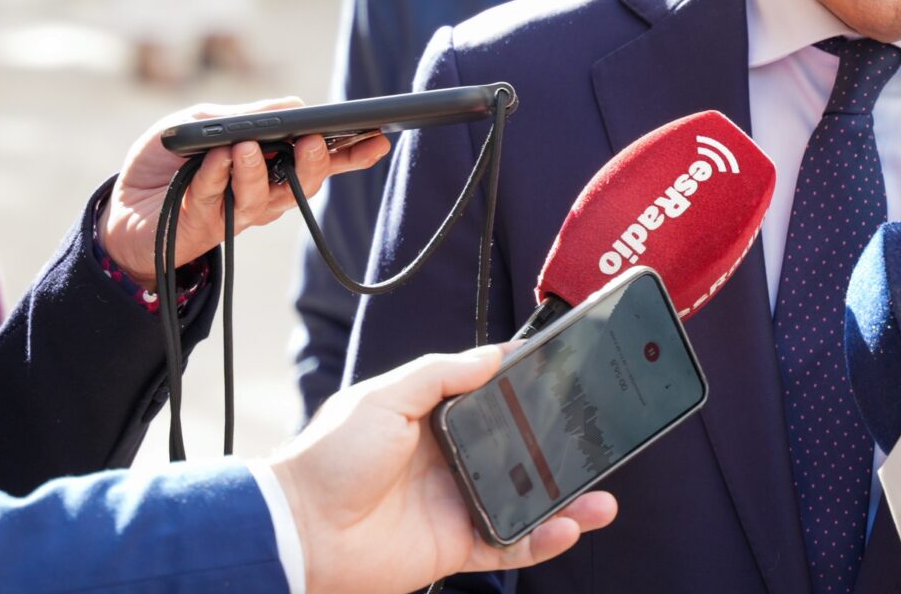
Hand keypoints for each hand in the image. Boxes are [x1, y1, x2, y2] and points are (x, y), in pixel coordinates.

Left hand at [99, 99, 389, 289]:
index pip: (320, 159)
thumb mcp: (203, 123)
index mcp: (271, 164)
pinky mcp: (205, 225)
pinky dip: (217, 175)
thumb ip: (246, 116)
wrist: (121, 207)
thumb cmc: (168, 161)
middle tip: (317, 142)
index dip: (352, 152)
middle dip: (317, 164)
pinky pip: (217, 198)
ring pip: (266, 197)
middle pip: (304, 183)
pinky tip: (219, 157)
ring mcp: (237, 212)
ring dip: (258, 170)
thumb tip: (296, 107)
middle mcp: (263, 192)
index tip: (380, 138)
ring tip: (248, 147)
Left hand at [269, 346, 617, 593]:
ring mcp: (458, 504)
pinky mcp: (455, 546)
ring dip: (567, 502)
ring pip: (528, 502)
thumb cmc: (330, 457)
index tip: (571, 381)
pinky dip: (542, 541)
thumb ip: (440, 372)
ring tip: (602, 500)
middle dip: (565, 451)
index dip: (534, 394)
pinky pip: (510, 544)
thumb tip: (496, 354)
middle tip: (600, 443)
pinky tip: (568, 528)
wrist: (298, 528)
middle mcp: (454, 461)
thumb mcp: (383, 396)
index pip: (499, 401)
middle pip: (524, 454)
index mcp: (437, 420)